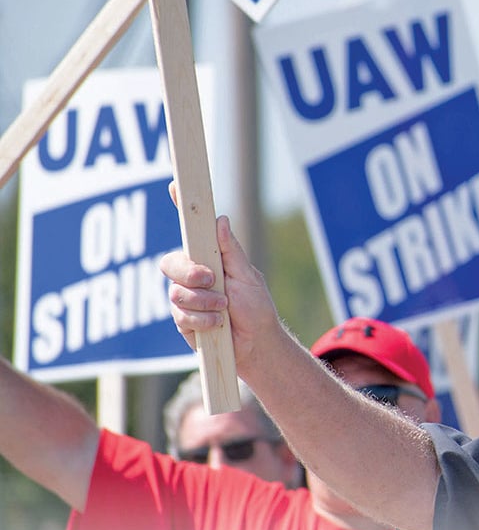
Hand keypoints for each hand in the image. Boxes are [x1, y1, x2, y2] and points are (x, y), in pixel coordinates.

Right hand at [159, 214, 280, 365]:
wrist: (256, 344)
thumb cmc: (256, 306)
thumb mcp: (248, 276)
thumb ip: (231, 251)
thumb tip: (220, 219)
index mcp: (209, 258)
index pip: (192, 231)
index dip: (181, 207)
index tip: (175, 185)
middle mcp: (192, 275)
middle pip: (170, 263)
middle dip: (191, 273)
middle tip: (212, 281)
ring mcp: (184, 297)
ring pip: (175, 292)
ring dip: (203, 301)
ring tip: (224, 308)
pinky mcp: (182, 320)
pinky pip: (180, 316)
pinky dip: (202, 320)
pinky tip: (217, 324)